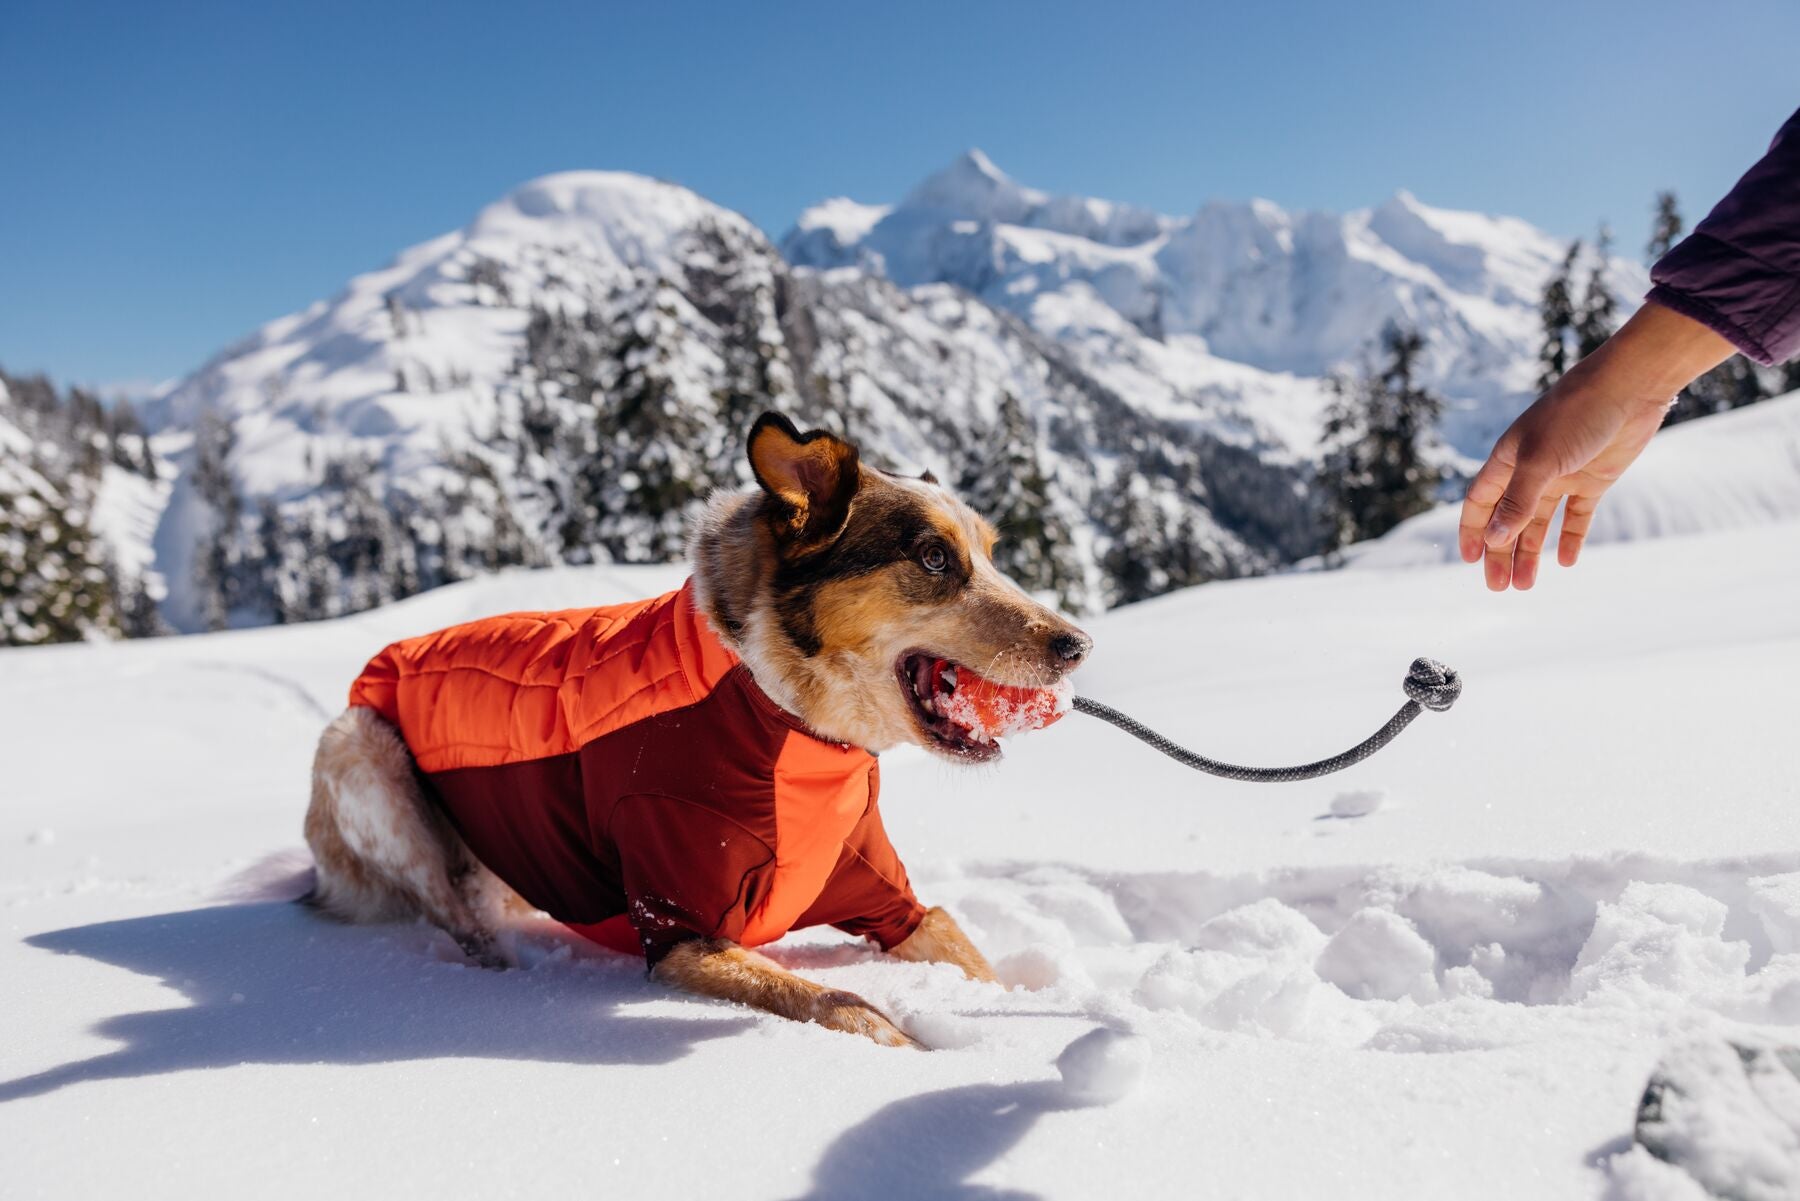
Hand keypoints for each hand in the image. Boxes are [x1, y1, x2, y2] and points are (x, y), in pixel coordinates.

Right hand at [1459, 302, 1734, 589]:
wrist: (1628, 390)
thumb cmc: (1574, 416)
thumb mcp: (1540, 461)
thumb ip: (1518, 501)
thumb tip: (1493, 539)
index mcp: (1508, 461)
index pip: (1480, 504)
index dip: (1473, 532)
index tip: (1471, 561)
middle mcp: (1531, 471)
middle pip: (1508, 520)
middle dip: (1501, 554)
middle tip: (1499, 587)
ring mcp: (1562, 476)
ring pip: (1539, 524)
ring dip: (1532, 553)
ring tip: (1527, 585)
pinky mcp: (1593, 480)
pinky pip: (1576, 517)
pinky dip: (1570, 538)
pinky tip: (1566, 562)